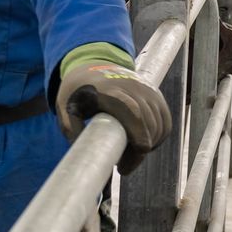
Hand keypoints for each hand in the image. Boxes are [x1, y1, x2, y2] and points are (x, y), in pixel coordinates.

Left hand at [56, 53, 171, 171]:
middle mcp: (134, 89)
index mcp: (109, 92)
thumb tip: (85, 154)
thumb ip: (71, 129)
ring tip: (130, 156)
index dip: (139, 134)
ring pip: (159, 125)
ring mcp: (148, 91)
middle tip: (123, 167)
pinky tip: (143, 144)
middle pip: (148, 124)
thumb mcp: (65, 107)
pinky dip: (158, 136)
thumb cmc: (77, 91)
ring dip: (150, 145)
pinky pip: (166, 122)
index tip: (136, 155)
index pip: (132, 113)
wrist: (92, 65)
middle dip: (139, 151)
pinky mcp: (156, 95)